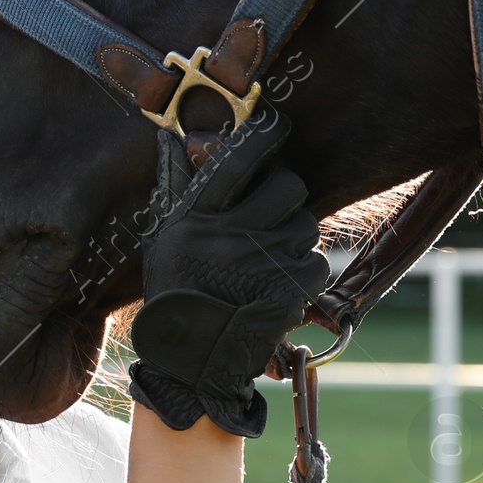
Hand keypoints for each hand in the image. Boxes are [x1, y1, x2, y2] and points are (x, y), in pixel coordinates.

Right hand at [128, 111, 328, 439]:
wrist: (192, 359)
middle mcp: (233, 235)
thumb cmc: (176, 291)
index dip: (264, 134)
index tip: (279, 123)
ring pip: (307, 224)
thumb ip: (175, 186)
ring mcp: (266, 262)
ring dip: (296, 235)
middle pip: (288, 185)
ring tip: (270, 257)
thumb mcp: (164, 237)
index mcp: (199, 217)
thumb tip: (169, 137)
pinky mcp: (291, 290)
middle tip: (272, 211)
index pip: (237, 159)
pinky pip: (318, 262)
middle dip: (286, 193)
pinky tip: (281, 284)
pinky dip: (307, 272)